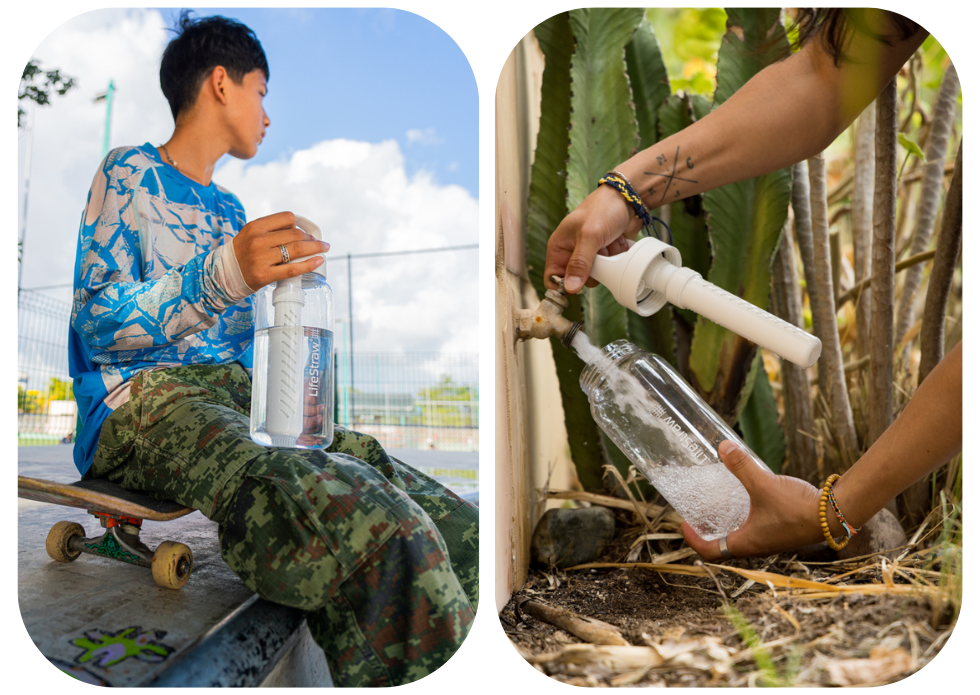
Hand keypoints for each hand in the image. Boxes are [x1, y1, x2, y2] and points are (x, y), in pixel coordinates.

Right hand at [232, 211, 329, 290]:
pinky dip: (309, 264)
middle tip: (318, 243)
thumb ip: (271, 229)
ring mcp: (261, 258)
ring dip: (315, 248)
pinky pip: (293, 268)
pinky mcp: (265, 275)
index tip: (305, 232)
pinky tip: (318, 261)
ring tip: (323, 249)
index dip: (299, 225)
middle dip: (311, 238)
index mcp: (256, 226)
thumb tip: (300, 230)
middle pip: (295, 234)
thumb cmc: (243, 252)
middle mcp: (258, 240)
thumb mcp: (251, 233)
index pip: (287, 218)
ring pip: (297, 249)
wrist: (224, 273)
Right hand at [543, 184, 643, 292]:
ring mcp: (590, 254)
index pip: (552, 276)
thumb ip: (580, 262)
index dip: (562, 286)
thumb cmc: (603, 209)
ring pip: (596, 276)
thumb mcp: (589, 235)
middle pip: (577, 280)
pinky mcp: (605, 255)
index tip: (576, 288)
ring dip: (606, 263)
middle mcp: (572, 252)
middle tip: (598, 254)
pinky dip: (616, 258)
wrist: (628, 199)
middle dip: (591, 271)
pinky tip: (616, 242)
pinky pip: (609, 269)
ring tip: (609, 242)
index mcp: (560, 246)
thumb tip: (570, 288)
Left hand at [682, 441, 825, 560]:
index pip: (709, 550)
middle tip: (697, 511)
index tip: (683, 523)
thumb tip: (722, 447)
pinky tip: (746, 497)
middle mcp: (755, 546)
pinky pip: (754, 527)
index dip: (692, 538)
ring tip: (717, 502)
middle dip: (707, 529)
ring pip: (739, 535)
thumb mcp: (764, 484)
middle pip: (722, 544)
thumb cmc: (797, 508)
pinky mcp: (780, 531)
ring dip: (726, 522)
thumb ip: (741, 466)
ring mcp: (769, 540)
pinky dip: (744, 516)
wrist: (835, 515)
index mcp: (746, 543)